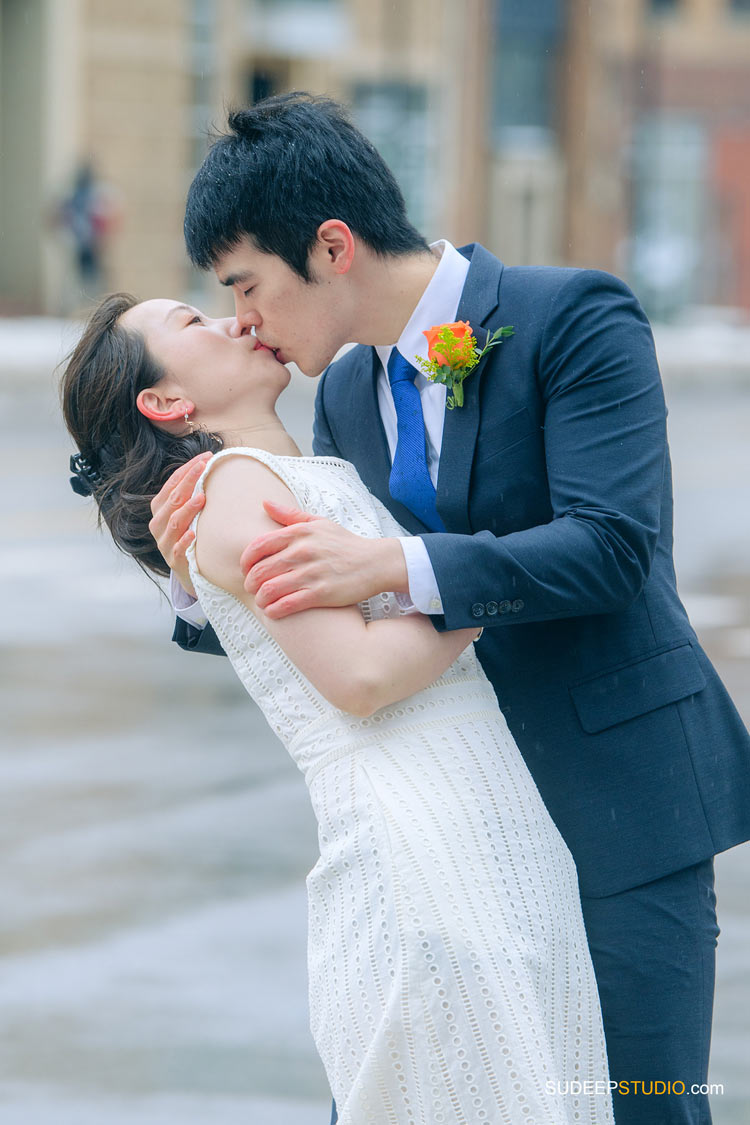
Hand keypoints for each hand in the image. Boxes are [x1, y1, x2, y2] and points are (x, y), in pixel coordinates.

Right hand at [149, 453, 211, 595]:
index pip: (172, 484)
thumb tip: (210, 464)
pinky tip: (193, 533)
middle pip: (172, 500)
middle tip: (203, 468)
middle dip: (187, 482)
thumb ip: (192, 493)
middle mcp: (158, 523)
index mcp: (160, 508)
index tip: (205, 457)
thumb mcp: (186, 513)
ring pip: (174, 523)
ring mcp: (164, 542)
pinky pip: (177, 549)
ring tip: (201, 498)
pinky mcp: (174, 560)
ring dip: (187, 509)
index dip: (187, 470)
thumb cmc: (189, 533)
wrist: (189, 569)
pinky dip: (184, 540)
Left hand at [240, 501, 408, 618]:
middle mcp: (302, 552)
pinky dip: (274, 610)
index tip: (246, 569)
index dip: (245, 561)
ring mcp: (311, 573)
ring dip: (260, 599)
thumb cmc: (345, 543)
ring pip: (269, 589)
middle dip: (250, 583)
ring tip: (262, 601)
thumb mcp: (319, 522)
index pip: (258, 546)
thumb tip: (265, 503)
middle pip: (260, 571)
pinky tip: (273, 611)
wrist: (375, 563)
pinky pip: (286, 604)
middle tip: (252, 589)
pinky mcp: (320, 594)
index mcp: (299, 533)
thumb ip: (290, 515)